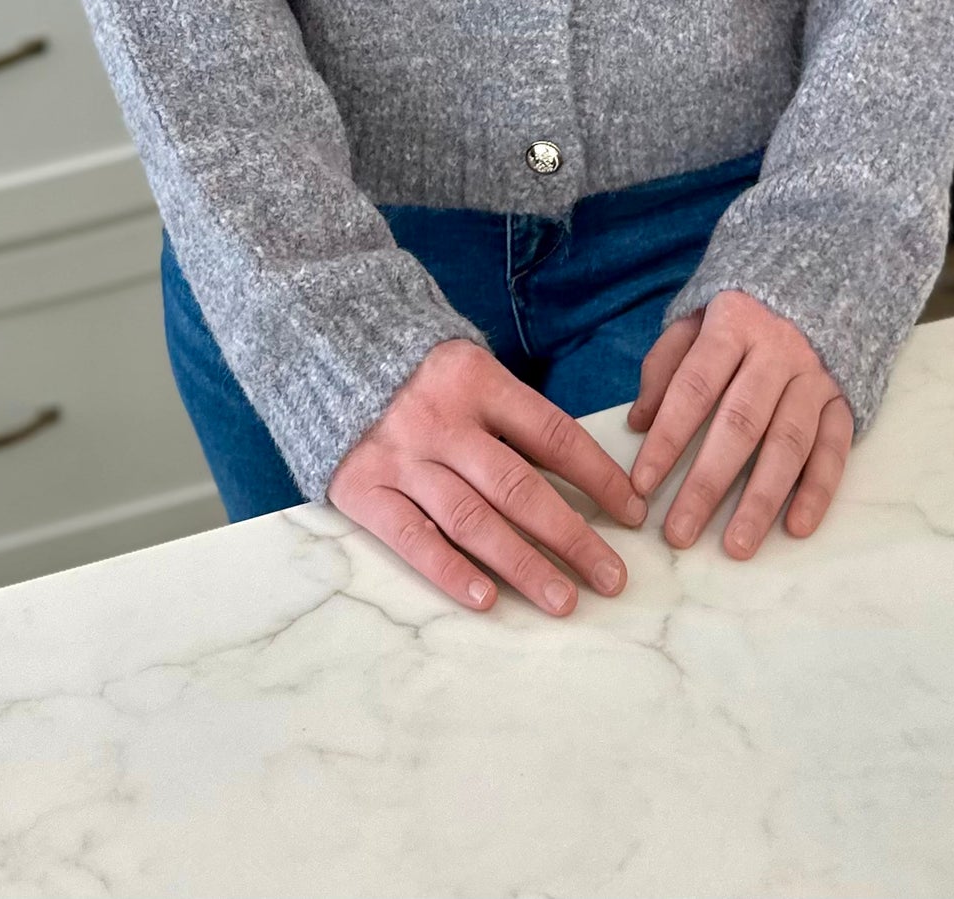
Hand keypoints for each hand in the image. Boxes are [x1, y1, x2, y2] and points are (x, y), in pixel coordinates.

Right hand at [328, 338, 646, 615]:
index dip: (598, 476)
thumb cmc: (416, 372)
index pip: (552, 435)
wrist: (321, 352)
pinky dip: (449, 571)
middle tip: (611, 577)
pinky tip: (487, 600)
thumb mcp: (469, 371)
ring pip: (472, 520)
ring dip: (523, 565)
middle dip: (572, 536)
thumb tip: (582, 475)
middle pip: (519, 487)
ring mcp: (400, 457)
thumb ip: (514, 417)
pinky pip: (412, 538)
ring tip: (565, 600)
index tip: (632, 512)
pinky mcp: (362, 489)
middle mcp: (441, 420)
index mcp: (476, 380)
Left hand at [628, 289, 853, 557]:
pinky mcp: (845, 397)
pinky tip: (796, 527)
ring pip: (788, 444)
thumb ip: (665, 365)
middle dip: (707, 484)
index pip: (694, 388)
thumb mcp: (696, 316)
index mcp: (733, 324)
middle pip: (740, 424)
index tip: (640, 485)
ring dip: (762, 499)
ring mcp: (815, 376)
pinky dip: (818, 491)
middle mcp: (778, 350)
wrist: (822, 273)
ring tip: (737, 546)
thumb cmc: (742, 308)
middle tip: (680, 533)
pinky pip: (835, 449)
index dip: (667, 438)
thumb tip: (638, 423)